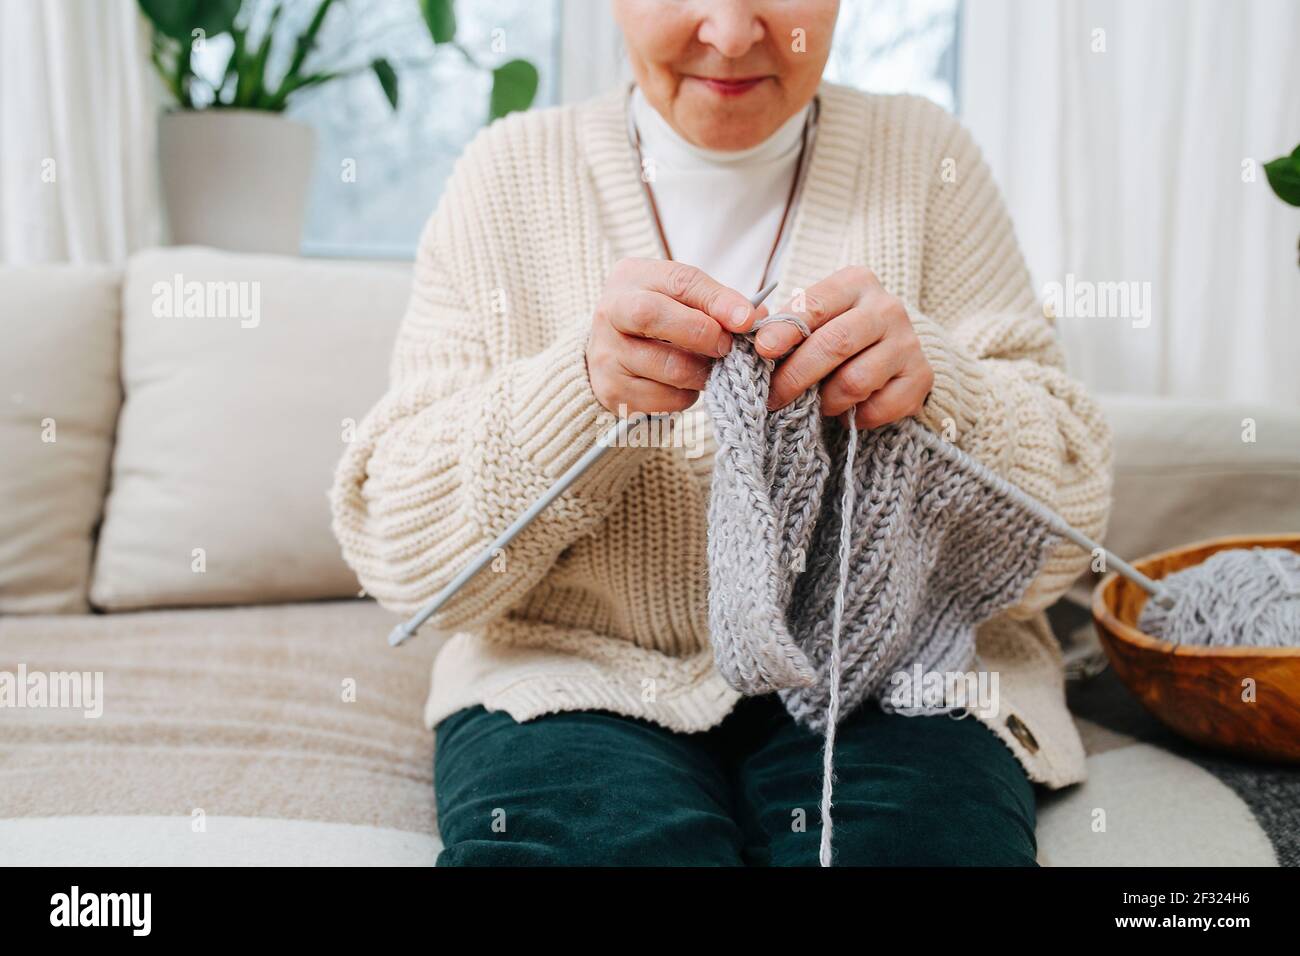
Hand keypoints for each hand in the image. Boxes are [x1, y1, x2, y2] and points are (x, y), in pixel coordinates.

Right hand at [587, 259, 759, 415]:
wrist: (613, 353)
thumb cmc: (659, 319)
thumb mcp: (680, 298)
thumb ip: (714, 303)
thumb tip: (755, 319)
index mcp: (632, 278)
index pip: (679, 281)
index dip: (717, 301)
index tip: (746, 319)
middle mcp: (610, 312)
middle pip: (652, 316)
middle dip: (701, 333)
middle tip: (727, 346)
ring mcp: (607, 354)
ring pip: (669, 366)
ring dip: (703, 371)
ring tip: (710, 367)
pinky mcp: (613, 391)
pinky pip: (667, 398)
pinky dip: (689, 394)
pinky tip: (686, 384)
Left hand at [757, 266, 932, 429]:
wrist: (893, 351)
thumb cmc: (838, 333)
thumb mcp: (814, 319)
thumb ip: (787, 326)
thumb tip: (756, 344)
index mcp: (856, 283)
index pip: (815, 305)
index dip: (786, 330)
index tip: (763, 350)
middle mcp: (887, 308)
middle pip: (835, 343)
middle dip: (797, 375)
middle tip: (774, 397)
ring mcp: (908, 343)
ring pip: (855, 381)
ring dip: (825, 401)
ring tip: (815, 404)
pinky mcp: (922, 378)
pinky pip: (877, 408)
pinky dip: (854, 416)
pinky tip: (848, 410)